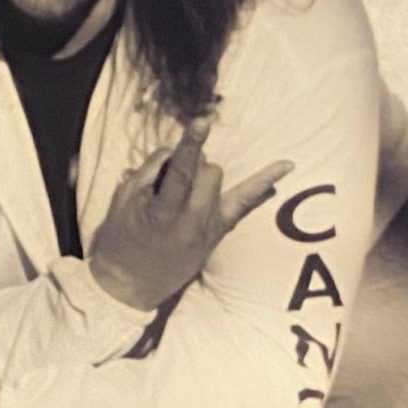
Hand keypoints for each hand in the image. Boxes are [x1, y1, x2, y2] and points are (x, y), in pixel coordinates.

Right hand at [88, 120, 292, 310]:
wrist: (129, 286)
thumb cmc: (120, 242)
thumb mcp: (123, 203)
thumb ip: (149, 173)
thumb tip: (172, 153)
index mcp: (164, 214)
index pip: (179, 172)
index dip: (190, 145)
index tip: (203, 121)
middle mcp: (193, 221)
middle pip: (203, 170)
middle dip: (187, 163)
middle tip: (165, 179)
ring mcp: (210, 228)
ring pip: (218, 178)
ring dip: (201, 173)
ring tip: (181, 189)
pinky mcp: (219, 233)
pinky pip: (245, 203)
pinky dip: (263, 183)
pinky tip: (286, 165)